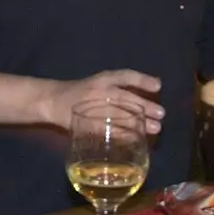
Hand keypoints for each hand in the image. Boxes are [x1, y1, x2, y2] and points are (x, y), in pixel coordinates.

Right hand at [41, 69, 163, 133]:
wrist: (52, 100)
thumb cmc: (81, 93)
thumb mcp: (98, 84)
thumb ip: (118, 91)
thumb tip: (145, 103)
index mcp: (102, 79)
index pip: (125, 76)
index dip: (142, 80)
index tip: (158, 86)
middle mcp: (99, 91)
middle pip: (126, 98)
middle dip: (145, 106)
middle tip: (161, 114)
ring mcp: (93, 108)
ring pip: (120, 115)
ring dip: (139, 123)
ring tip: (156, 128)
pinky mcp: (88, 124)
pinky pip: (108, 130)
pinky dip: (123, 135)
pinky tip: (136, 138)